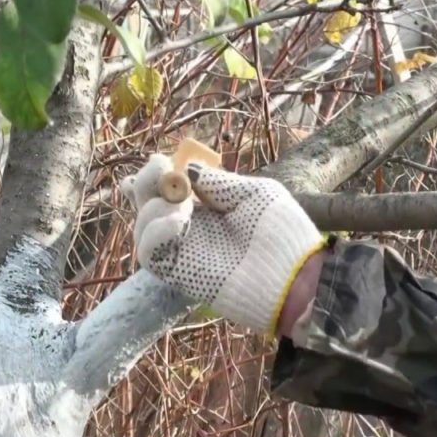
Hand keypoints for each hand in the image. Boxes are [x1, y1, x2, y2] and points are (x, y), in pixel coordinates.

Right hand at [121, 155, 324, 335]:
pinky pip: (149, 253)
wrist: (294, 276)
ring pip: (142, 226)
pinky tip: (177, 224)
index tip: (159, 161)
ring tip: (182, 207)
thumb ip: (218, 182)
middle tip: (163, 173)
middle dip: (146, 183)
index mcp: (206, 206)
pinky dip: (154, 234)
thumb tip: (187, 169)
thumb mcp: (253, 193)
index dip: (154, 175)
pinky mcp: (179, 273)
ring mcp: (182, 250)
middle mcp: (188, 227)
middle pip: (146, 203)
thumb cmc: (282, 232)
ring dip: (153, 209)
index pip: (167, 188)